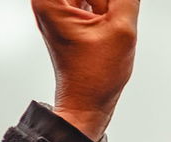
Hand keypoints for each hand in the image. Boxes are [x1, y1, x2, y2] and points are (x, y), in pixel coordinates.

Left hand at [31, 0, 141, 141]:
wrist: (87, 102)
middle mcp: (49, 1)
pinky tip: (109, 28)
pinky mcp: (70, 17)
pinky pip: (91, 1)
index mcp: (49, 0)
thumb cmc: (94, 76)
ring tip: (107, 30)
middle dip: (105, 3)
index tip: (113, 9)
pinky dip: (105, 10)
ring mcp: (60, 9)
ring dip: (107, 6)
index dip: (104, 1)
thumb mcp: (121, 29)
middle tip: (108, 22)